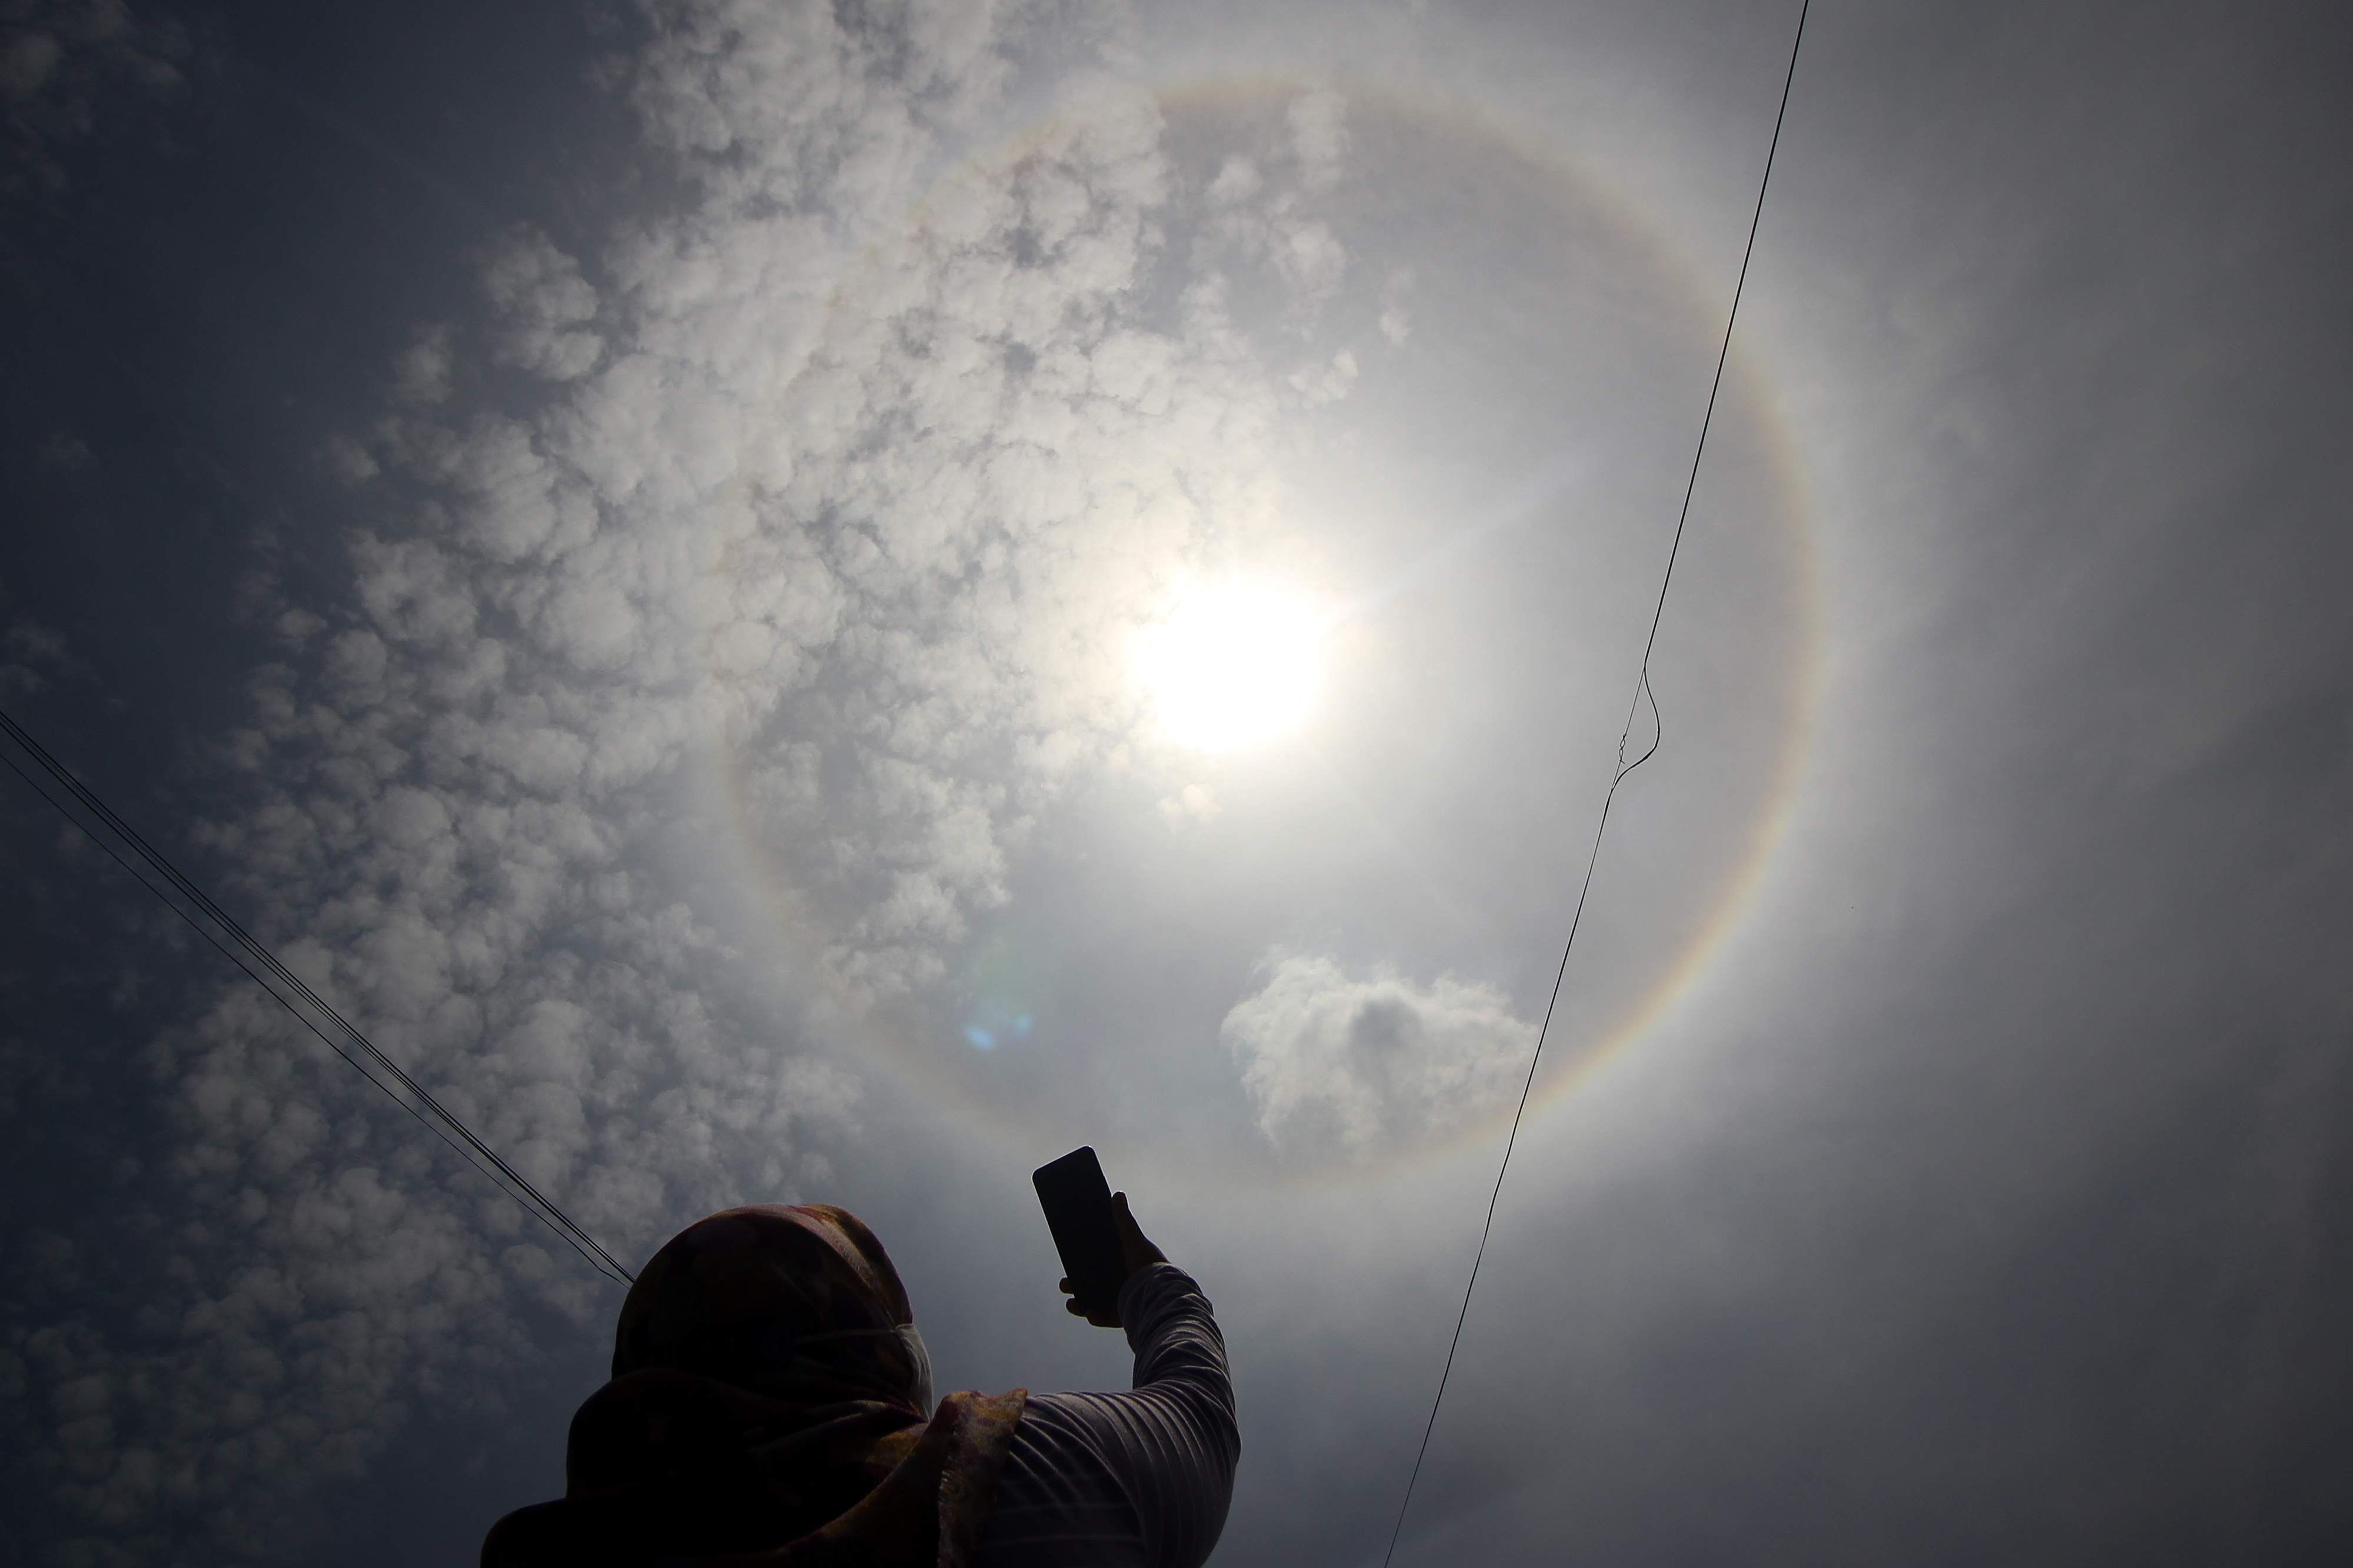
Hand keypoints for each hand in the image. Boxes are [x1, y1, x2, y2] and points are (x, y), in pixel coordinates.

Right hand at [1059, 1191, 1165, 1328]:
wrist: (1161, 1297)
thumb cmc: (1149, 1266)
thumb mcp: (1133, 1241)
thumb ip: (1123, 1220)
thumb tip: (1117, 1194)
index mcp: (1125, 1263)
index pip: (1100, 1260)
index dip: (1083, 1260)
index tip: (1068, 1258)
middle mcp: (1124, 1281)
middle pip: (1094, 1282)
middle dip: (1076, 1283)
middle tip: (1063, 1283)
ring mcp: (1124, 1299)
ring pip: (1096, 1301)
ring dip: (1081, 1303)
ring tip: (1071, 1303)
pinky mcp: (1125, 1316)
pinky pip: (1106, 1317)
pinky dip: (1096, 1316)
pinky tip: (1089, 1313)